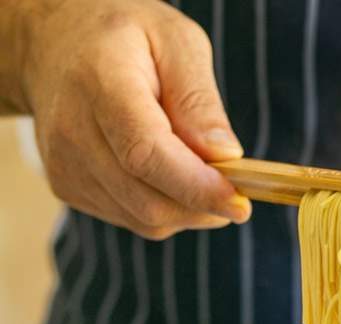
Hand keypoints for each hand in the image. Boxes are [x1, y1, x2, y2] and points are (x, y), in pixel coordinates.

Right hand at [19, 0, 250, 237]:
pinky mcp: (67, 187)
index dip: (196, 186)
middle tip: (236, 190)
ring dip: (187, 210)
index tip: (239, 203)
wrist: (54, 43)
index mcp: (100, 82)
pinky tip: (166, 175)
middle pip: (149, 200)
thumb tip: (225, 156)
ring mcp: (65, 165)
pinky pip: (132, 219)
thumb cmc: (124, 39)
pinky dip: (164, 209)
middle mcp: (72, 130)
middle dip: (203, 206)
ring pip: (146, 219)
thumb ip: (200, 100)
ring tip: (200, 174)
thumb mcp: (175, 42)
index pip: (146, 153)